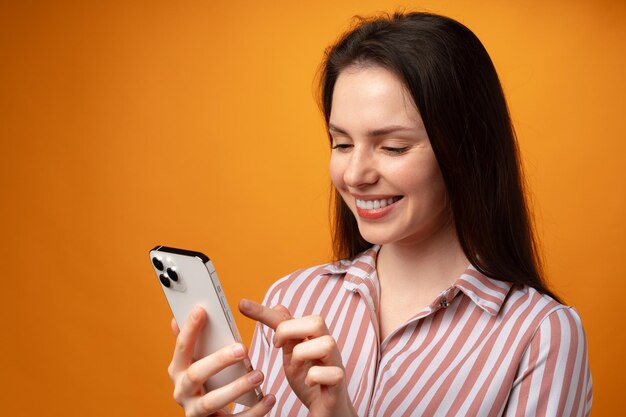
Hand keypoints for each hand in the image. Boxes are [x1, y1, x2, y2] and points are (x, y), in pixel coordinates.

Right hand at [168, 305, 275, 415]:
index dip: (190, 329)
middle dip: (219, 360)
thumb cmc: (206, 383)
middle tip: (243, 348)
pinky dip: (255, 410)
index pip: (182, 348)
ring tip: (259, 375)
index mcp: (178, 371)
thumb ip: (193, 344)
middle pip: (196, 374)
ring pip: (212, 401)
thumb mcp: (196, 363)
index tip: (202, 310)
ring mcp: (196, 412)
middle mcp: (182, 392)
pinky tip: (269, 398)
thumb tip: (177, 319)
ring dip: (237, 387)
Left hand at [239, 299, 356, 416]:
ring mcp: (335, 364)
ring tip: (296, 367)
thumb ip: (287, 335)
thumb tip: (279, 307)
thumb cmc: (312, 383)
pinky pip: (332, 373)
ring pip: (326, 343)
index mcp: (313, 339)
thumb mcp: (293, 357)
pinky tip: (308, 382)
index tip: (242, 305)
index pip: (290, 317)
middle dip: (290, 330)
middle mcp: (326, 347)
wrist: (328, 411)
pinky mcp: (338, 384)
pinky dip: (315, 377)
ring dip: (303, 354)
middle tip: (278, 346)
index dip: (266, 311)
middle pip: (317, 321)